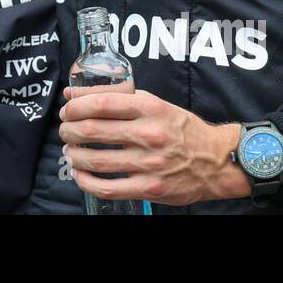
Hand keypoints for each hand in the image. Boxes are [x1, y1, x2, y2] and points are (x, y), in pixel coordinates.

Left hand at [59, 85, 250, 205]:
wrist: (217, 160)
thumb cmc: (183, 130)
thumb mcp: (155, 103)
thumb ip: (118, 97)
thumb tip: (75, 94)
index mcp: (150, 108)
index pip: (101, 103)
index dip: (75, 107)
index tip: (67, 110)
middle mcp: (148, 134)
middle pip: (92, 130)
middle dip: (69, 130)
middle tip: (65, 130)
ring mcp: (149, 164)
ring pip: (96, 160)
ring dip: (74, 154)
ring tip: (70, 150)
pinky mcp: (150, 188)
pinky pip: (108, 188)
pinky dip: (86, 182)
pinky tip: (80, 175)